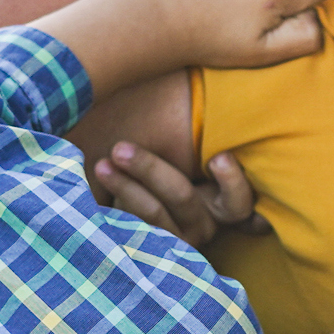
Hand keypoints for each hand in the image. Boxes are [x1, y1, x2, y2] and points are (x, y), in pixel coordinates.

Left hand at [91, 140, 266, 244]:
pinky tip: (95, 187)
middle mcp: (203, 227)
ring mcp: (175, 244)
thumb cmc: (167, 179)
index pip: (238, 203)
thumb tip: (185, 79)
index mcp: (221, 207)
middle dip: (149, 169)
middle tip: (120, 148)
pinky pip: (130, 230)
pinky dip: (113, 203)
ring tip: (100, 165)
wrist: (137, 224)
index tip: (218, 158)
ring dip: (124, 185)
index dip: (232, 183)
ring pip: (151, 214)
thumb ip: (190, 146)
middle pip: (181, 197)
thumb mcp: (187, 164)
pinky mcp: (149, 253)